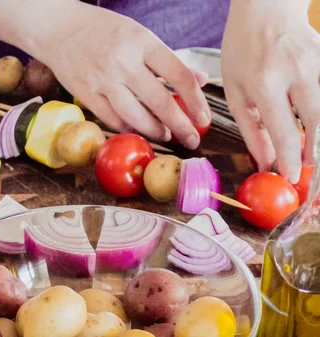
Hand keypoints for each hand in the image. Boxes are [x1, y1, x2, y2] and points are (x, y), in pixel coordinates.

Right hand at [32, 3, 210, 148]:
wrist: (58, 28)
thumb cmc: (103, 30)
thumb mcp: (139, 35)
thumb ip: (168, 59)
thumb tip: (200, 80)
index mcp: (141, 42)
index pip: (178, 76)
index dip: (195, 101)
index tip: (204, 118)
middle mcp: (122, 62)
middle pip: (160, 102)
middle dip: (180, 126)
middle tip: (192, 139)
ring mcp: (102, 80)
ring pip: (135, 117)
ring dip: (155, 131)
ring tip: (166, 135)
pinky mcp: (86, 94)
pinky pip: (112, 120)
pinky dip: (128, 128)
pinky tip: (138, 129)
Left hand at [221, 0, 319, 182]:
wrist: (266, 10)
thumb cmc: (243, 51)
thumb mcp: (234, 89)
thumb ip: (250, 127)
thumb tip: (265, 160)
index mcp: (264, 80)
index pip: (283, 128)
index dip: (290, 157)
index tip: (291, 177)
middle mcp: (296, 71)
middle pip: (316, 121)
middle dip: (315, 151)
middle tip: (307, 167)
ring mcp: (318, 63)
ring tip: (311, 151)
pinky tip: (314, 127)